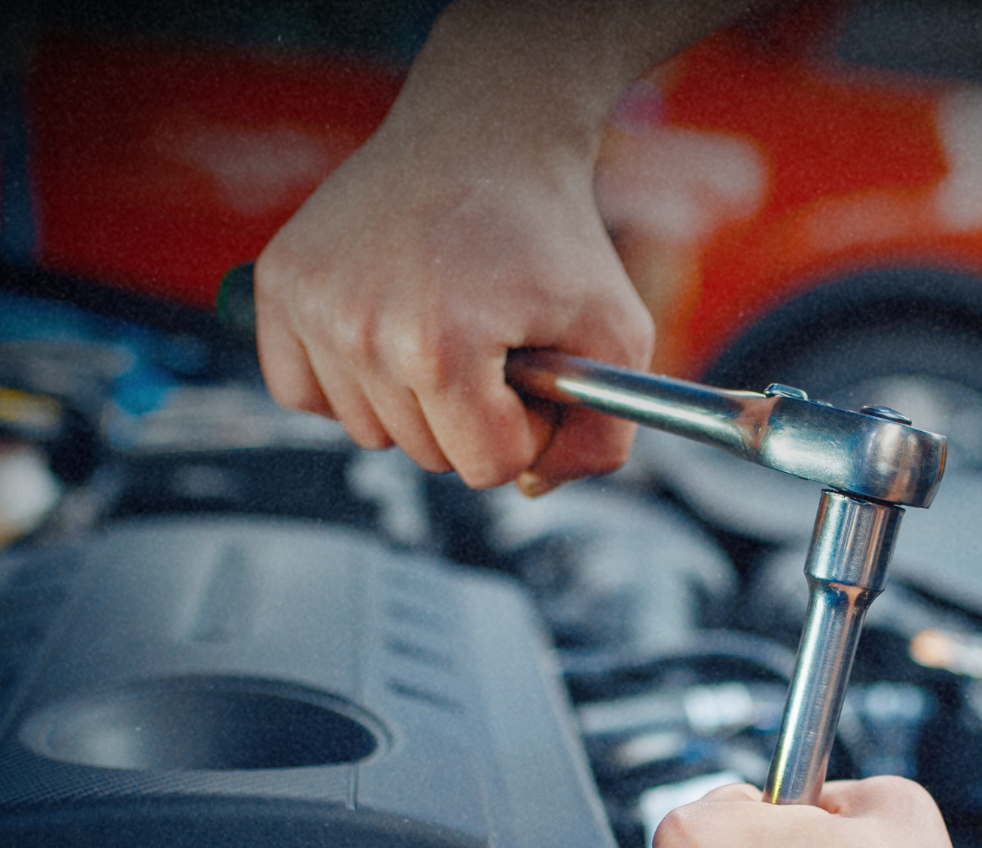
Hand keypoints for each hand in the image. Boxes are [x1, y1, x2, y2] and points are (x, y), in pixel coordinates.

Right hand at [254, 2, 653, 493]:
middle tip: (494, 338)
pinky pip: (305, 396)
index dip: (528, 427)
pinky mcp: (276, 286)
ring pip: (373, 434)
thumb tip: (530, 490)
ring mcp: (309, 306)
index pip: (488, 468)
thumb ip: (600, 441)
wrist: (485, 136)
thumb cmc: (555, 236)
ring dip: (417, 401)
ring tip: (445, 323)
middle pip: (430, 457)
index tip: (534, 369)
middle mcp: (358, 328)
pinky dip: (350, 384)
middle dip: (477, 415)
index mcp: (439, 345)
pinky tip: (387, 331)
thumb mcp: (617, 338)